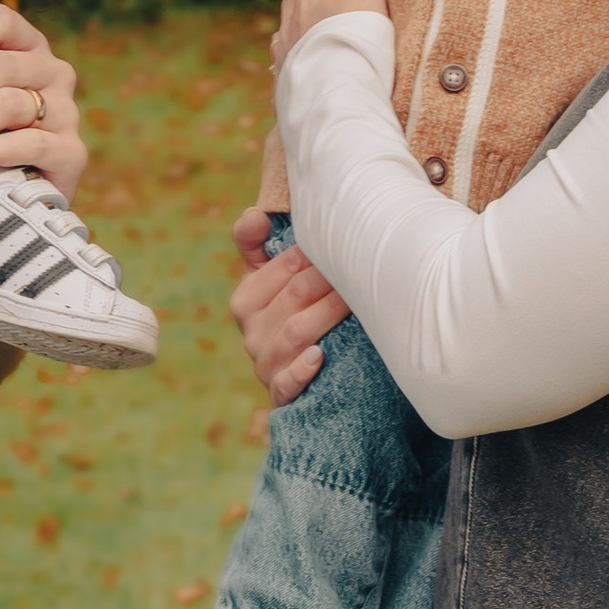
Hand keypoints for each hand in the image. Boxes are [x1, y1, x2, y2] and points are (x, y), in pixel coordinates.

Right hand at [226, 205, 350, 405]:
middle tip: (363, 265)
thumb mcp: (266, 280)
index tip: (343, 242)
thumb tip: (254, 215)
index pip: (282, 268)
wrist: (294, 377)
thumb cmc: (286, 315)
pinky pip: (287, 383)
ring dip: (327, 314)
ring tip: (357, 300)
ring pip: (297, 333)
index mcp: (245, 299)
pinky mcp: (279, 393)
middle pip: (294, 296)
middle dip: (329, 279)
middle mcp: (251, 332)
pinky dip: (301, 370)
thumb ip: (255, 243)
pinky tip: (319, 357)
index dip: (313, 254)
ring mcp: (265, 364)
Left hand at [268, 0, 389, 73]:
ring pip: (290, 26)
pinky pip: (289, 58)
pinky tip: (309, 61)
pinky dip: (299, 53)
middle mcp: (291, 20)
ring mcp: (286, 52)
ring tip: (321, 25)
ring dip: (303, 21)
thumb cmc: (358, 47)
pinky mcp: (286, 80)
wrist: (338, 105)